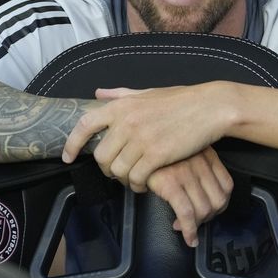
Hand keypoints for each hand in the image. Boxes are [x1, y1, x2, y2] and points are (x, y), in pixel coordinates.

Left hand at [63, 84, 231, 191]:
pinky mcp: (156, 155)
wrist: (209, 108)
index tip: (68, 157)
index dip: (72, 143)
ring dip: (123, 179)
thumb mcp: (147, 93)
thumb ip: (120, 95)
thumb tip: (98, 93)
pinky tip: (146, 182)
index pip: (85, 125)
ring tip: (135, 178)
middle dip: (107, 169)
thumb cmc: (180, 100)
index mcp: (121, 105)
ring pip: (117, 170)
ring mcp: (141, 139)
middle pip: (101, 156)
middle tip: (118, 172)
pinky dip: (138, 185)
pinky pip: (136, 178)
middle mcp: (126, 122)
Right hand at [147, 147, 233, 247]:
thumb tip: (203, 194)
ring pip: (204, 209)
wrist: (134, 145)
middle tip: (196, 221)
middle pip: (218, 201)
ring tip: (186, 227)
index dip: (220, 205)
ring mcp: (185, 172)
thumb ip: (197, 165)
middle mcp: (200, 162)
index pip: (227, 186)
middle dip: (208, 217)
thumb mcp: (184, 150)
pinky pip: (187, 214)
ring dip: (198, 225)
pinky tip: (187, 237)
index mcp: (206, 154)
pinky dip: (189, 231)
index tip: (209, 212)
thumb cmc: (157, 151)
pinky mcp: (170, 183)